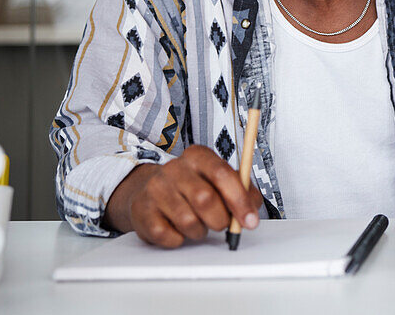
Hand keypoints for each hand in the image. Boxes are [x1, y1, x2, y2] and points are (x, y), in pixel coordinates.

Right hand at [104, 145, 263, 247]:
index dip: (239, 200)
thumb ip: (243, 191)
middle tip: (222, 224)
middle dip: (220, 219)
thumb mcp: (220, 181)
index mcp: (198, 156)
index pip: (222, 174)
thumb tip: (253, 209)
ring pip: (188, 221)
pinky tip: (178, 230)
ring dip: (200, 231)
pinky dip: (179, 239)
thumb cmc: (193, 187)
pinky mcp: (141, 211)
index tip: (251, 221)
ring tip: (198, 225)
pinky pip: (168, 236)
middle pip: (205, 199)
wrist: (150, 192)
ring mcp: (155, 188)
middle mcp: (174, 168)